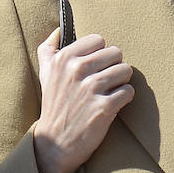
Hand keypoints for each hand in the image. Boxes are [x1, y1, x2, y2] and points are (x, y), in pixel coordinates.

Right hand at [33, 29, 133, 172]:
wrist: (55, 143)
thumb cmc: (54, 106)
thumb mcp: (45, 74)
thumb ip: (48, 48)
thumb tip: (58, 30)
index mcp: (63, 58)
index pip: (98, 40)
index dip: (100, 55)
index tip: (94, 69)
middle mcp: (76, 70)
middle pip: (116, 53)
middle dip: (114, 67)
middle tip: (105, 83)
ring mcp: (90, 89)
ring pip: (125, 70)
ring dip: (121, 82)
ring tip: (109, 93)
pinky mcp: (104, 107)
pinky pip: (128, 91)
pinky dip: (125, 98)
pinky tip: (113, 105)